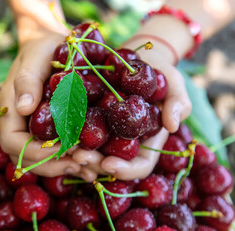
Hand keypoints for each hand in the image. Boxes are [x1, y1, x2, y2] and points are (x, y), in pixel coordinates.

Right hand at [0, 29, 83, 177]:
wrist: (52, 45)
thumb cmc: (42, 49)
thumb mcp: (35, 59)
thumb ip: (27, 81)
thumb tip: (23, 109)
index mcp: (10, 110)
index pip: (12, 142)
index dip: (35, 151)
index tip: (64, 148)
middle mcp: (20, 124)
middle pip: (26, 158)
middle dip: (52, 165)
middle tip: (80, 165)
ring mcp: (34, 129)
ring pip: (41, 160)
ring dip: (64, 167)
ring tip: (89, 168)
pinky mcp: (51, 130)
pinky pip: (56, 151)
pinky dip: (72, 159)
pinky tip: (91, 162)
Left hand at [72, 48, 191, 180]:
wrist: (136, 56)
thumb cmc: (159, 71)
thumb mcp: (174, 84)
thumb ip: (178, 102)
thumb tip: (172, 125)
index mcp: (146, 141)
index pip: (139, 165)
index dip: (124, 169)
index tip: (108, 163)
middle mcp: (124, 142)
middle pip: (109, 164)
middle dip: (93, 163)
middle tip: (77, 155)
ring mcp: (105, 132)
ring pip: (90, 151)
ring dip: (76, 153)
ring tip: (64, 145)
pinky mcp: (89, 118)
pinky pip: (77, 131)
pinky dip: (68, 134)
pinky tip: (57, 130)